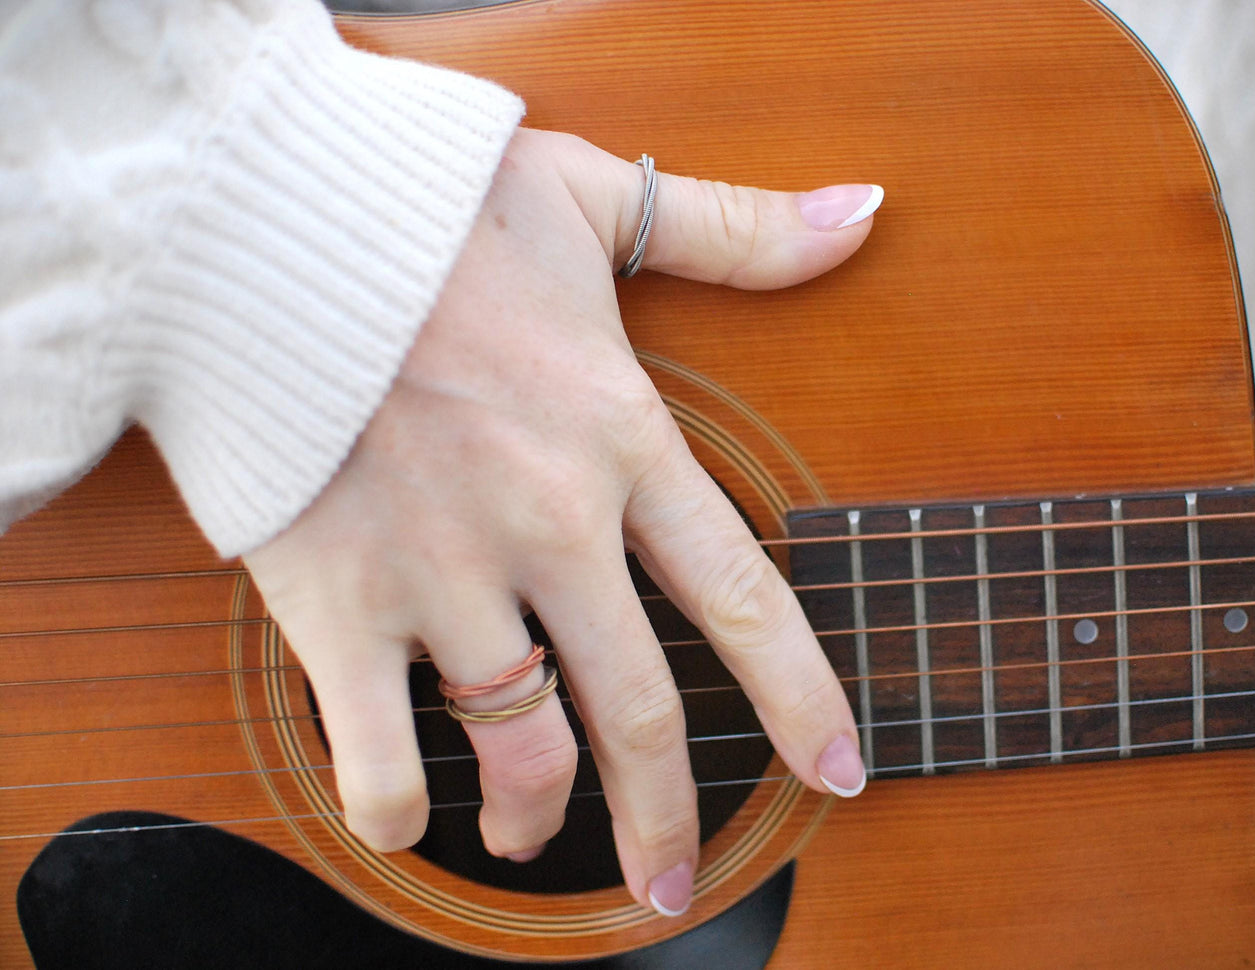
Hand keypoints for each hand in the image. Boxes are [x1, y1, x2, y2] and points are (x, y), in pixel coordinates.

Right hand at [243, 127, 879, 915]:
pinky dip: (396, 810)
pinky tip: (408, 820)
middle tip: (674, 873)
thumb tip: (864, 214)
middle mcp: (550, 525)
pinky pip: (376, 753)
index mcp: (621, 438)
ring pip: (520, 749)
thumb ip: (738, 230)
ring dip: (534, 817)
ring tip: (531, 839)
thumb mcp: (596, 198)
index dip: (801, 698)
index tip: (836, 773)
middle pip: (642, 711)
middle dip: (667, 812)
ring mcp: (443, 575)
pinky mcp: (335, 603)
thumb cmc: (426, 206)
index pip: (744, 598)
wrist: (254, 212)